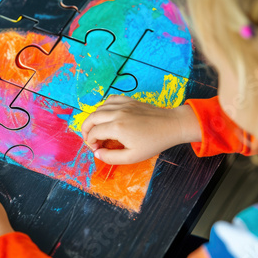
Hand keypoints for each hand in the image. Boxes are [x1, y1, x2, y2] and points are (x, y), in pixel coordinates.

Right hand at [81, 95, 201, 164]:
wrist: (171, 125)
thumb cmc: (153, 143)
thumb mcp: (132, 157)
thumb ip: (111, 157)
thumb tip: (97, 154)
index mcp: (117, 128)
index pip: (93, 132)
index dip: (90, 142)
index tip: (97, 149)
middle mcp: (117, 113)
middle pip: (92, 118)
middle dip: (86, 129)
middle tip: (89, 138)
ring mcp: (123, 105)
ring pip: (99, 108)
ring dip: (93, 118)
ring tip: (96, 129)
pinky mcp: (129, 100)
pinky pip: (110, 100)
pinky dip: (103, 107)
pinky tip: (106, 115)